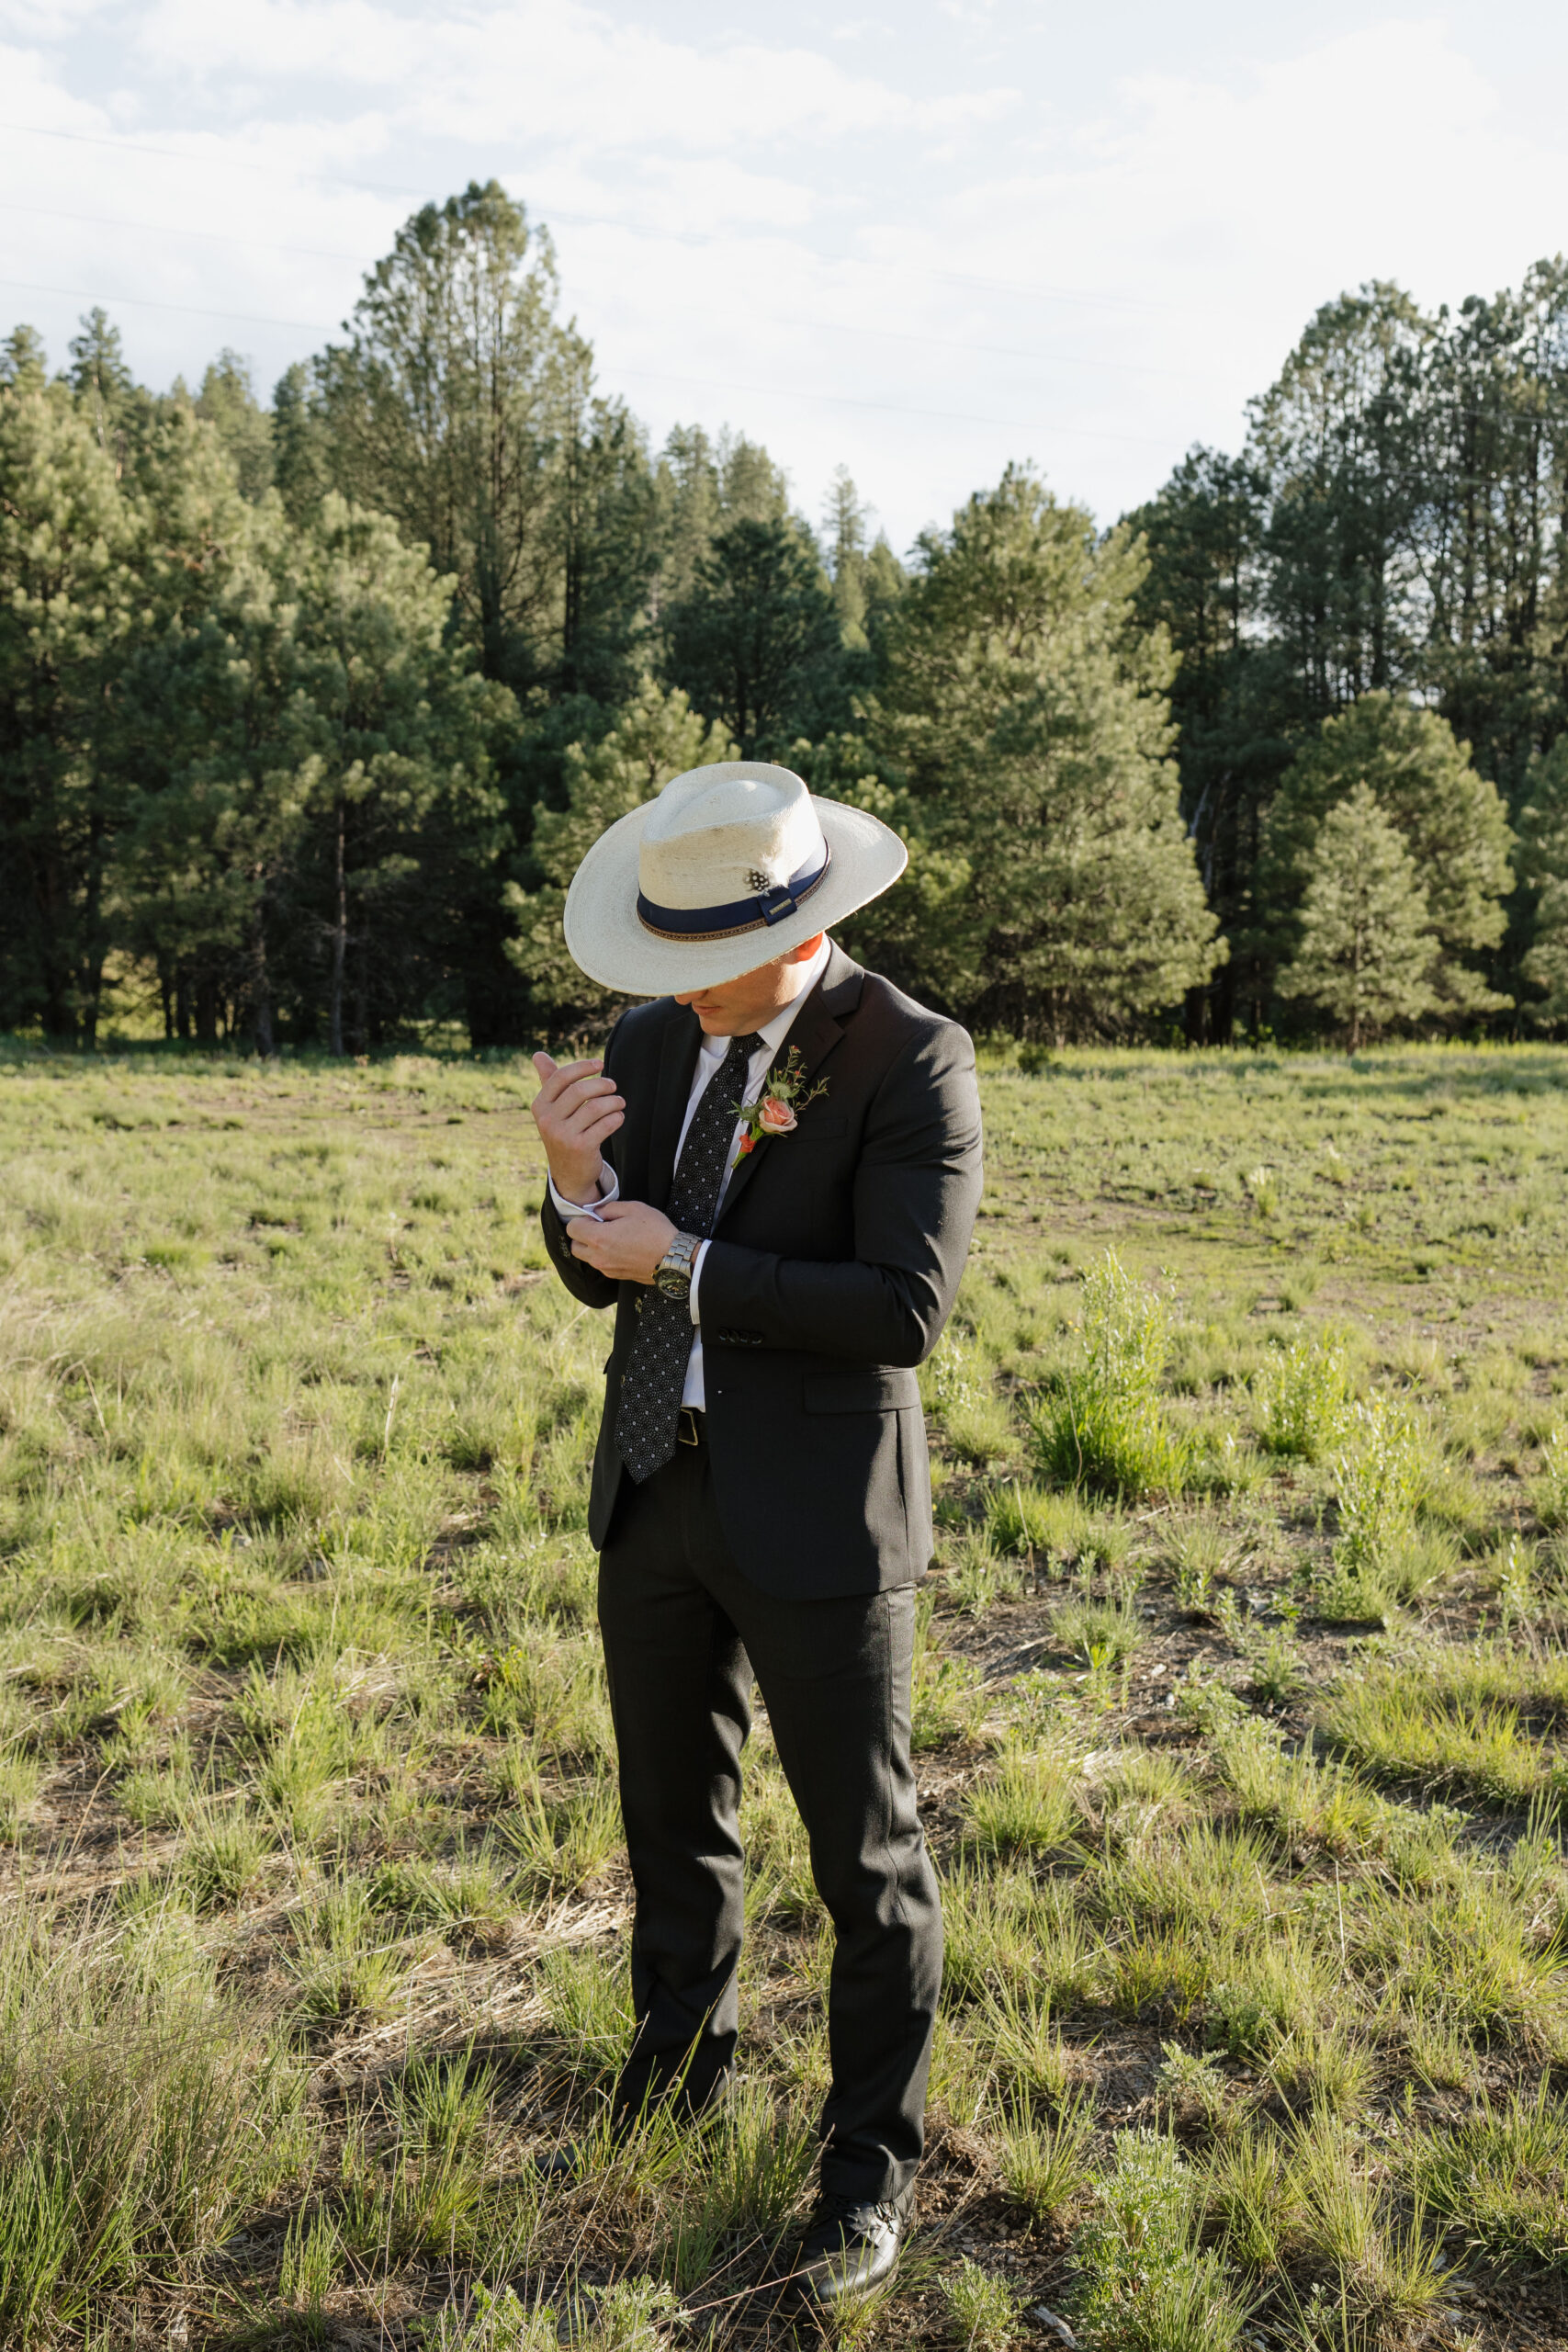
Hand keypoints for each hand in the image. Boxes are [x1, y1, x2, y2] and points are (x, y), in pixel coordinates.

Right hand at [530, 1051, 624, 1201]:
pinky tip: (618, 1118)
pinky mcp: (581, 1148)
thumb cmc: (564, 1132)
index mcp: (540, 1106)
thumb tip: (537, 1054)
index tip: (600, 1064)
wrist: (568, 1173)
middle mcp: (548, 1120)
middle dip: (602, 1085)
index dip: (583, 1067)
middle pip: (580, 1090)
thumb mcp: (552, 1109)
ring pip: (596, 1107)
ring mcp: (563, 1135)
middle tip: (613, 1087)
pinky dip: (617, 1118)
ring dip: (614, 1102)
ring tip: (619, 1103)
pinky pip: (606, 1124)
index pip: (561, 1077)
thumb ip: (548, 1081)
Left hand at [565, 1199, 676, 1284]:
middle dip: (582, 1236)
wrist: (674, 1258)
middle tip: (600, 1227)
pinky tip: (621, 1248)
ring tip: (613, 1238)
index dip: (582, 1219)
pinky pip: (602, 1265)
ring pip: (587, 1258)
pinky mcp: (617, 1276)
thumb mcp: (634, 1208)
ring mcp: (607, 1269)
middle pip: (575, 1246)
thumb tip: (598, 1212)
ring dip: (593, 1247)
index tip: (595, 1217)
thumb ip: (609, 1208)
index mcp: (599, 1238)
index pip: (572, 1229)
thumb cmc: (656, 1232)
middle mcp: (599, 1257)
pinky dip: (604, 1257)